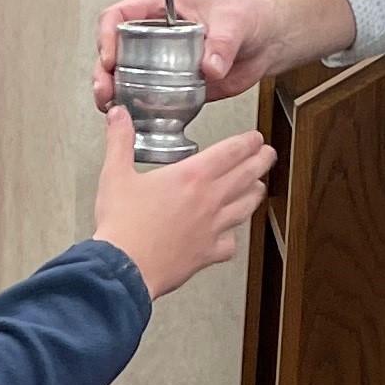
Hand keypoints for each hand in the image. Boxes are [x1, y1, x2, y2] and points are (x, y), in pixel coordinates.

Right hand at [89, 99, 273, 300]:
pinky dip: (233, 236)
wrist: (124, 268)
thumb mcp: (115, 174)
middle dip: (261, 162)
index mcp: (191, 176)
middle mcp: (209, 200)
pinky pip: (230, 243)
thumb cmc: (122, 226)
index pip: (231, 152)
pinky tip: (230, 234)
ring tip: (259, 187)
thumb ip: (120, 141)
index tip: (255, 138)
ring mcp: (212, 228)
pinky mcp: (208, 253)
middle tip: (268, 155)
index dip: (248, 142)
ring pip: (245, 207)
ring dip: (255, 194)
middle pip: (246, 176)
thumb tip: (119, 116)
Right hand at [94, 0, 279, 107]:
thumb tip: (211, 66)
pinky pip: (146, 95)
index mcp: (160, 9)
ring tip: (111, 106)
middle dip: (103, 71)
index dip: (107, 35)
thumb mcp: (235, 20)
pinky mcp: (171, 84)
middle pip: (113, 49)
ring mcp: (160, 61)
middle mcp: (154, 34)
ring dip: (113, 92)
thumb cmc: (247, 15)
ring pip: (123, 75)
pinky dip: (135, 108)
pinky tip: (131, 119)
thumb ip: (223, 42)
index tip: (111, 56)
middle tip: (106, 88)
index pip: (119, 15)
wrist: (265, 41)